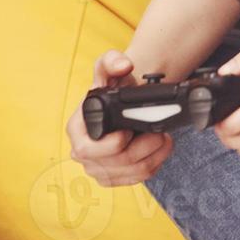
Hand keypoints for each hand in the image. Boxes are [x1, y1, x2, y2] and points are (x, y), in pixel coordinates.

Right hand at [67, 50, 174, 186]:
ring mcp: (98, 167)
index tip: (131, 130)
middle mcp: (82, 152)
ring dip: (153, 156)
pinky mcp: (114, 177)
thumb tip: (123, 66)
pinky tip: (159, 149)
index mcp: (76, 129)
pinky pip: (137, 178)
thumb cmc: (114, 86)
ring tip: (163, 139)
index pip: (89, 149)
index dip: (114, 143)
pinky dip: (154, 164)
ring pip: (130, 173)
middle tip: (159, 133)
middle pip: (116, 163)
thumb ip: (113, 60)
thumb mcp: (110, 67)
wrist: (127, 99)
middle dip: (143, 149)